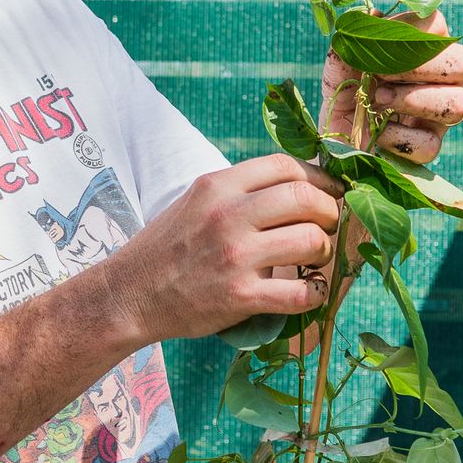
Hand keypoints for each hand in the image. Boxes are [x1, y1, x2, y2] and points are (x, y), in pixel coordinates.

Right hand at [107, 154, 342, 342]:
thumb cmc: (168, 246)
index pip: (284, 166)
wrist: (132, 292)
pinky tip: (309, 291)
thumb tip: (295, 187)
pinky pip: (301, 292)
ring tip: (315, 259)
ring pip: (311, 240)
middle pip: (305, 198)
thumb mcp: (196, 201)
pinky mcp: (241, 296)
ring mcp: (235, 256)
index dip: (318, 178)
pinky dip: (316, 293)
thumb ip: (239, 191)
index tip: (329, 193)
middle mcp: (227, 215)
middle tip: (329, 225)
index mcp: (217, 185)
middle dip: (330, 211)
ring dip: (324, 251)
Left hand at [320, 10, 462, 161]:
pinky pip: (429, 144)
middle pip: (462, 62)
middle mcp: (442, 79)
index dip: (408, 29)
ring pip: (458, 104)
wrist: (332, 132)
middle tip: (379, 74)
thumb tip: (372, 15)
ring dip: (410, 101)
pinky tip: (377, 131)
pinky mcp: (428, 147)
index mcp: (425, 49)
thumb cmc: (345, 88)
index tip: (377, 41)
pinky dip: (396, 137)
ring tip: (377, 101)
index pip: (437, 26)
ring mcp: (439, 115)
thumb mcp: (341, 61)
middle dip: (416, 67)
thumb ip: (354, 37)